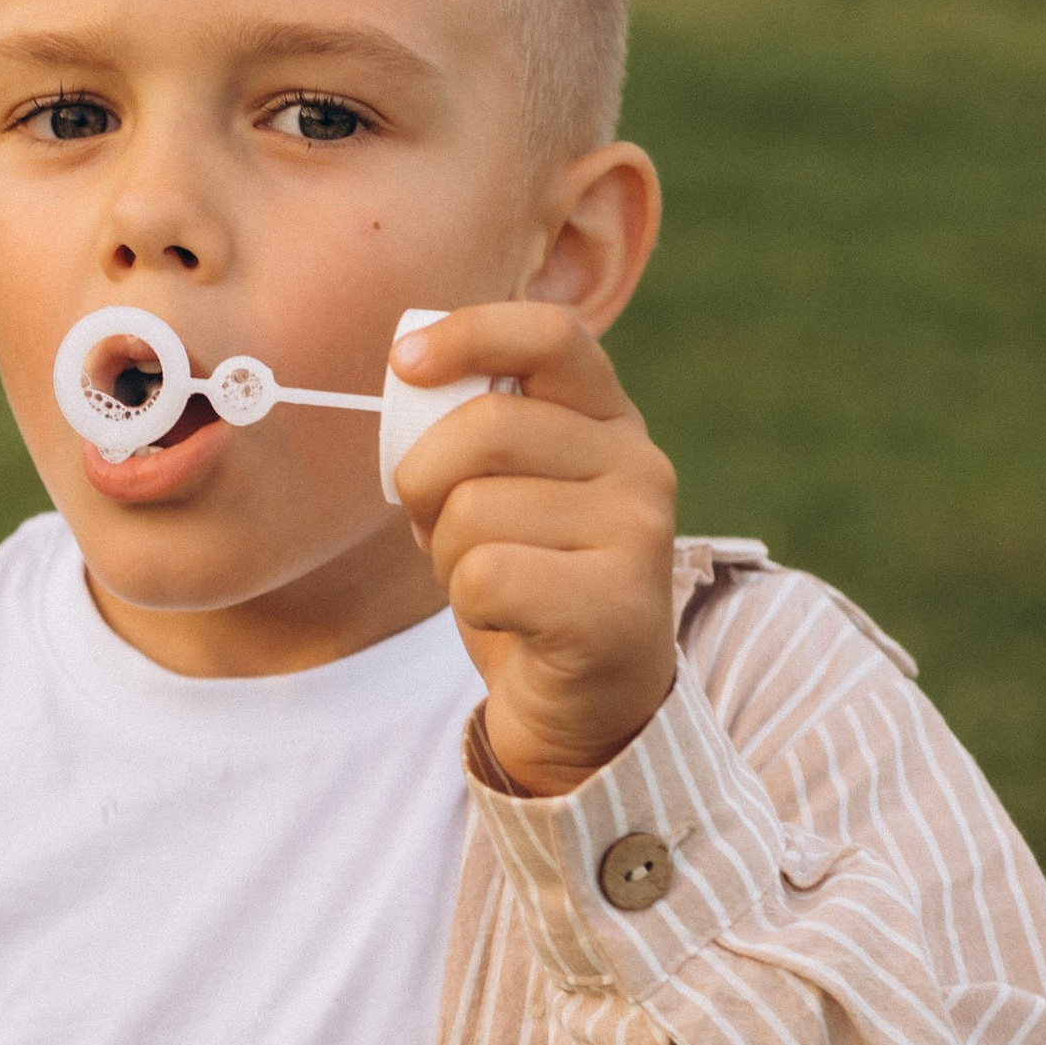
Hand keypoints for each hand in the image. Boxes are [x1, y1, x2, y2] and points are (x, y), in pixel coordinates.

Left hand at [392, 300, 677, 792]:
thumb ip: (476, 431)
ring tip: (487, 582)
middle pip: (485, 427)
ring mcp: (638, 535)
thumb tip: (411, 373)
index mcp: (610, 421)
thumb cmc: (532, 586)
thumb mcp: (508, 491)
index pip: (550, 336)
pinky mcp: (615, 607)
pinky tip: (506, 621)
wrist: (588, 710)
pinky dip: (467, 603)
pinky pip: (484, 577)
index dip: (470, 333)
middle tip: (433, 526)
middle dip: (425, 480)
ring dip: (448, 556)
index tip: (405, 364)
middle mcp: (640, 465)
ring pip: (474, 511)